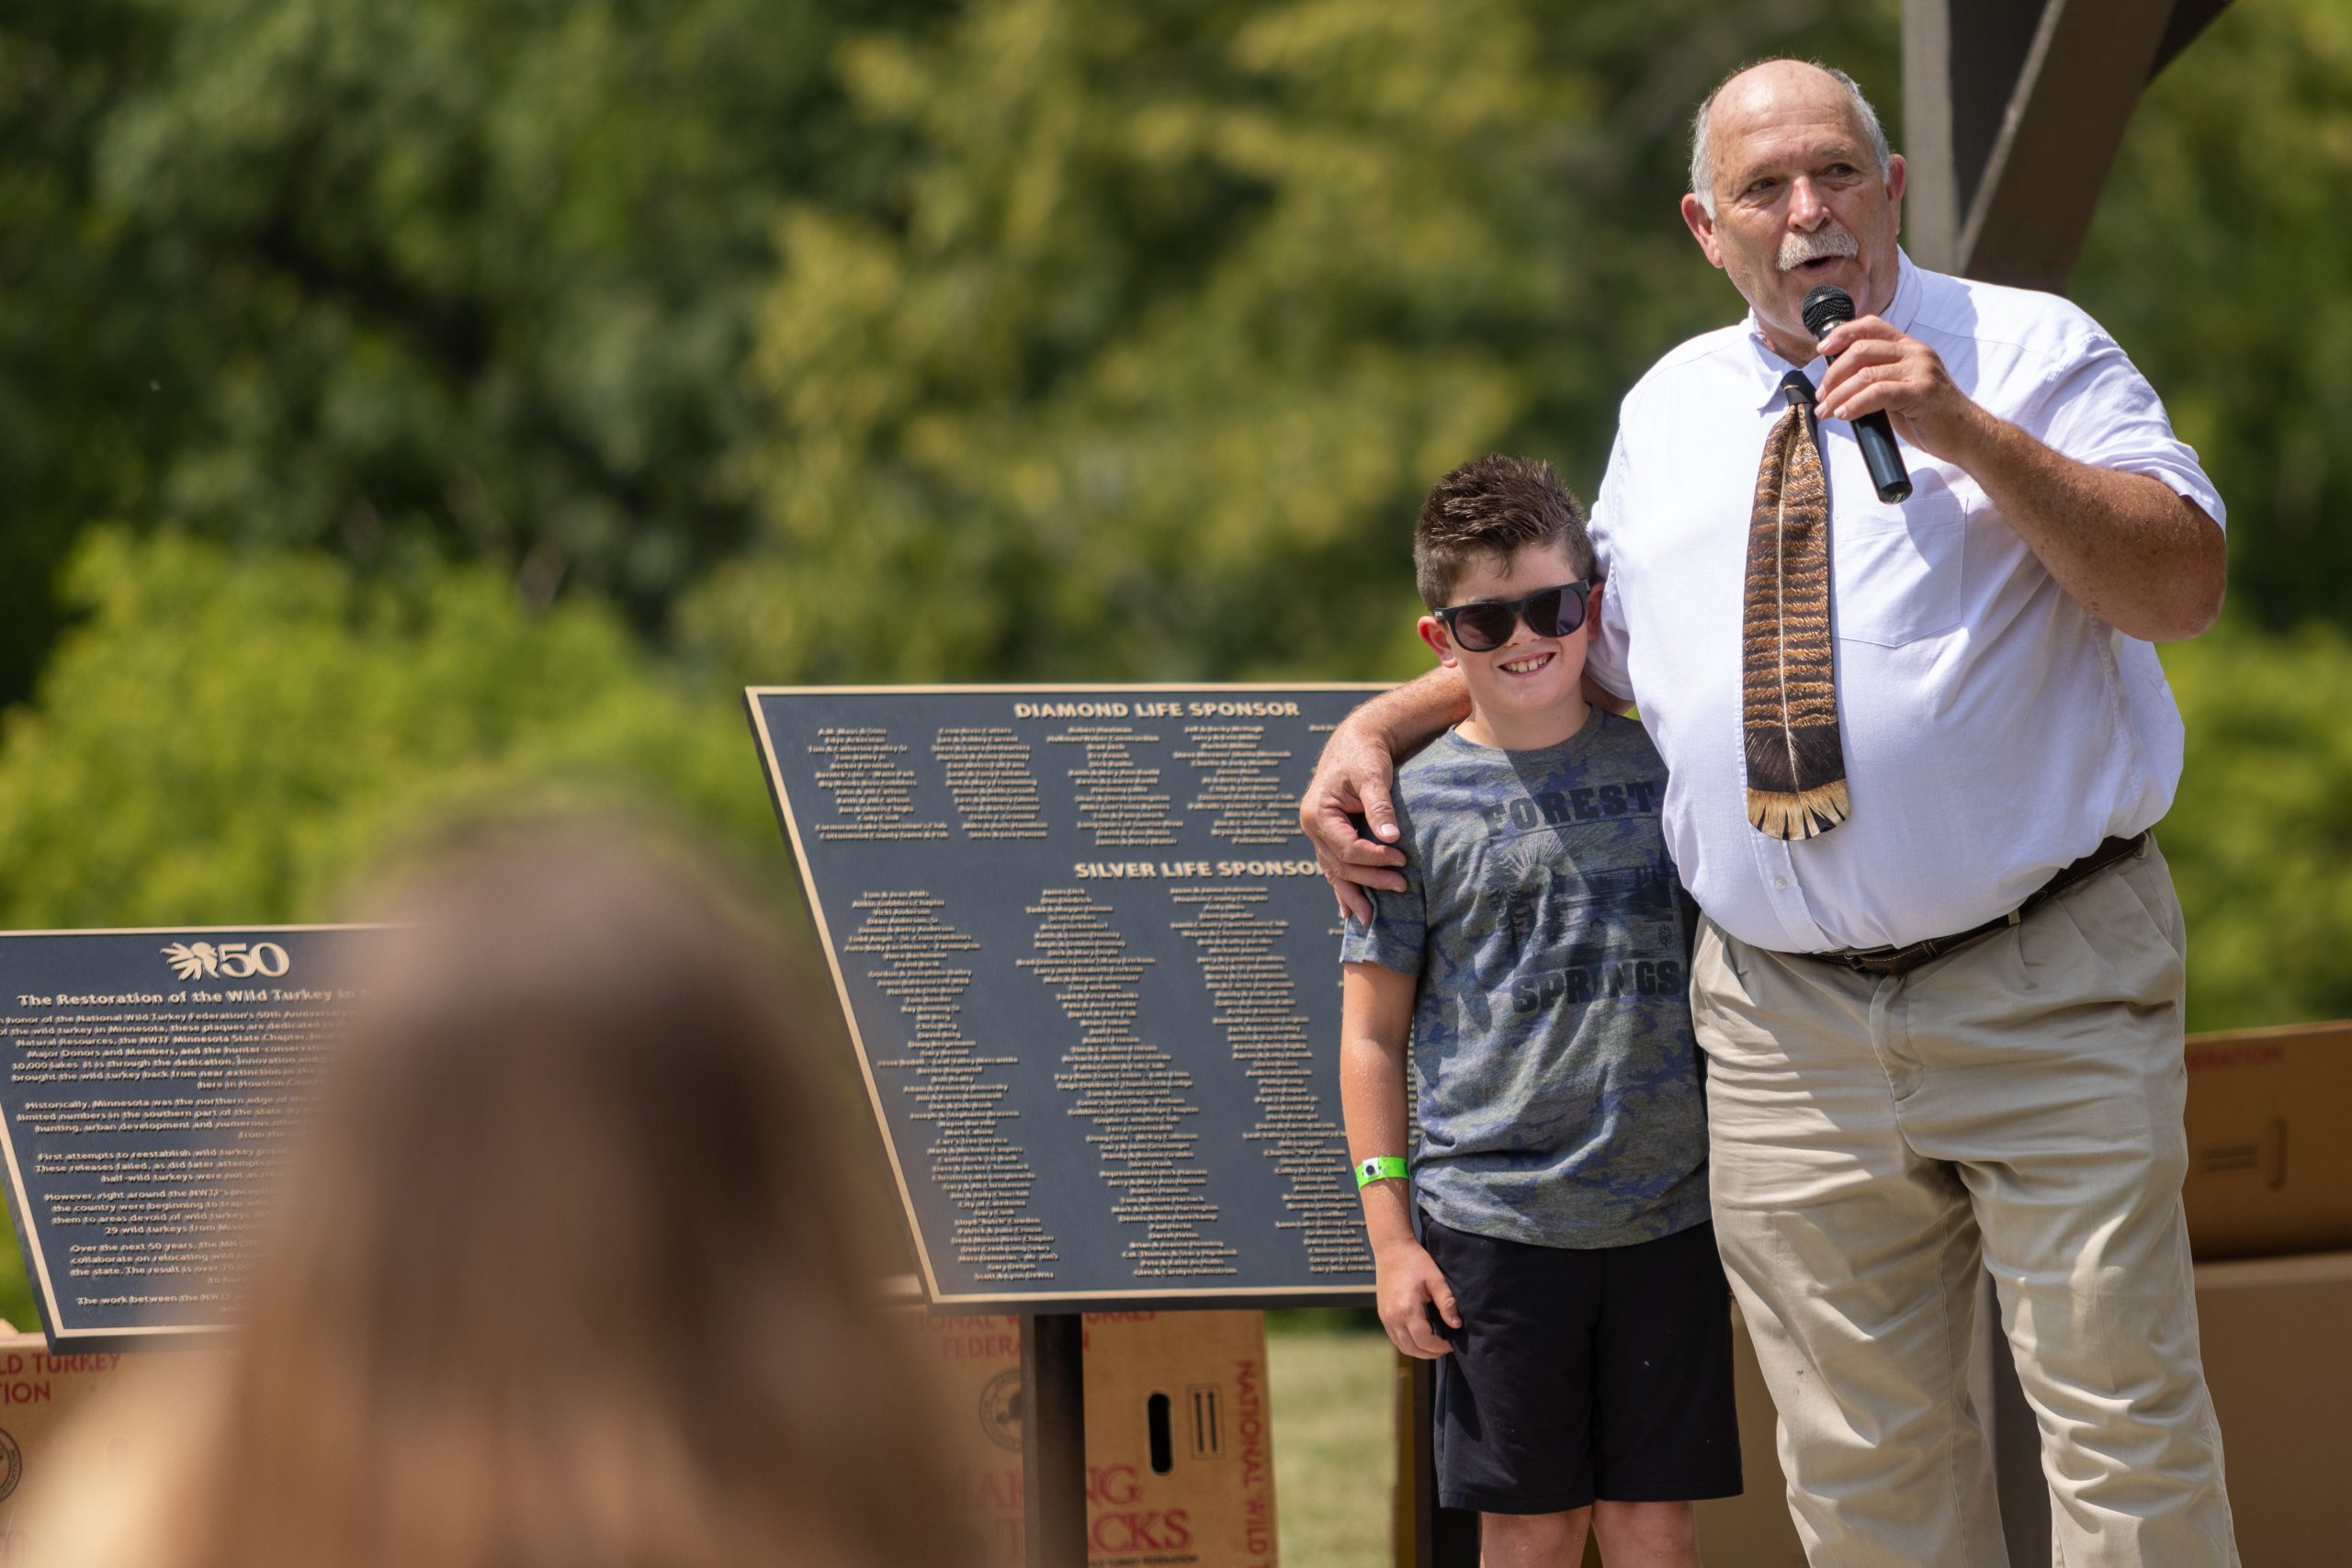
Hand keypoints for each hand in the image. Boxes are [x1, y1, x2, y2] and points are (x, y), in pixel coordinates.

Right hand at [1299, 716, 1408, 924]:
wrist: (1357, 741)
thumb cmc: (1365, 754)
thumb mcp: (1373, 775)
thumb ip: (1380, 806)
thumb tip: (1390, 837)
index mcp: (1317, 813)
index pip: (1347, 848)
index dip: (1374, 858)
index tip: (1402, 860)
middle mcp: (1312, 827)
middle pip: (1340, 865)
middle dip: (1370, 880)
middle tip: (1402, 886)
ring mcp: (1318, 834)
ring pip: (1335, 871)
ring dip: (1354, 893)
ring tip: (1370, 919)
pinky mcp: (1329, 837)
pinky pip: (1335, 867)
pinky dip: (1343, 887)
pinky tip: (1348, 910)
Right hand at [1374, 1238, 1459, 1358]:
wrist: (1392, 1249)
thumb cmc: (1415, 1261)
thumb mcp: (1436, 1279)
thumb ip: (1446, 1303)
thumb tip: (1456, 1325)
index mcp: (1406, 1309)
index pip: (1424, 1340)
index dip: (1439, 1347)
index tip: (1452, 1344)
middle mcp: (1393, 1317)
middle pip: (1412, 1348)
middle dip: (1430, 1353)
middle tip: (1445, 1348)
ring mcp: (1385, 1317)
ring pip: (1402, 1346)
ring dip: (1419, 1350)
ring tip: (1435, 1345)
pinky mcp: (1383, 1315)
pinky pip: (1395, 1337)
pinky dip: (1408, 1342)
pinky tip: (1421, 1336)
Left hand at [1813, 316, 1991, 464]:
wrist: (1967, 435)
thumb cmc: (1930, 416)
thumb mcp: (1900, 389)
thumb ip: (1877, 379)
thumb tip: (1837, 383)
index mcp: (1909, 347)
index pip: (1871, 326)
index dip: (1842, 334)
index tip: (1821, 351)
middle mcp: (1915, 352)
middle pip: (1861, 349)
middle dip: (1833, 373)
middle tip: (1821, 395)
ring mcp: (1920, 370)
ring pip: (1866, 373)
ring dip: (1838, 394)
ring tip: (1826, 411)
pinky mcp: (1921, 391)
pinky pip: (1878, 392)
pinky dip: (1855, 404)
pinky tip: (1844, 414)